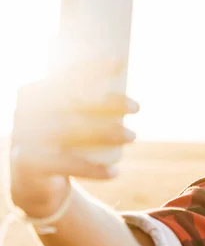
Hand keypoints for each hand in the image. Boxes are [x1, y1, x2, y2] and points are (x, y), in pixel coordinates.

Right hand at [9, 66, 138, 217]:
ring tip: (133, 136)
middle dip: (108, 101)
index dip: (91, 66)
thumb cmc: (59, 142)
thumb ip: (84, 97)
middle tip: (137, 107)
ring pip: (72, 132)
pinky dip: (94, 170)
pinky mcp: (30, 165)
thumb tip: (122, 65)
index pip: (64, 74)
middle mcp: (26, 113)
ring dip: (107, 133)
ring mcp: (26, 138)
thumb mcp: (65, 117)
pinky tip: (115, 172)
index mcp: (34, 94)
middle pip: (72, 102)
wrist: (32, 183)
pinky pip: (67, 165)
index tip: (121, 62)